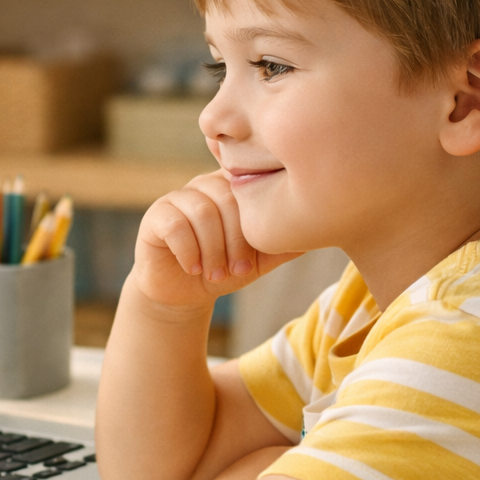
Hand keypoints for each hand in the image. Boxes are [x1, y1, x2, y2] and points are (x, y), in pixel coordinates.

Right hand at [132, 170, 299, 309]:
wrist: (185, 293)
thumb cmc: (225, 269)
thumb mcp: (261, 258)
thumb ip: (285, 242)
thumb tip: (323, 229)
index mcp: (234, 189)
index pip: (252, 188)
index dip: (254, 224)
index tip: (254, 260)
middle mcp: (206, 185)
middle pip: (228, 199)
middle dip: (236, 241)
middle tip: (239, 270)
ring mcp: (179, 197)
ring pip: (202, 211)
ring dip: (213, 250)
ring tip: (216, 275)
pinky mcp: (156, 215)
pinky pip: (174, 223)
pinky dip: (189, 250)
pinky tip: (194, 268)